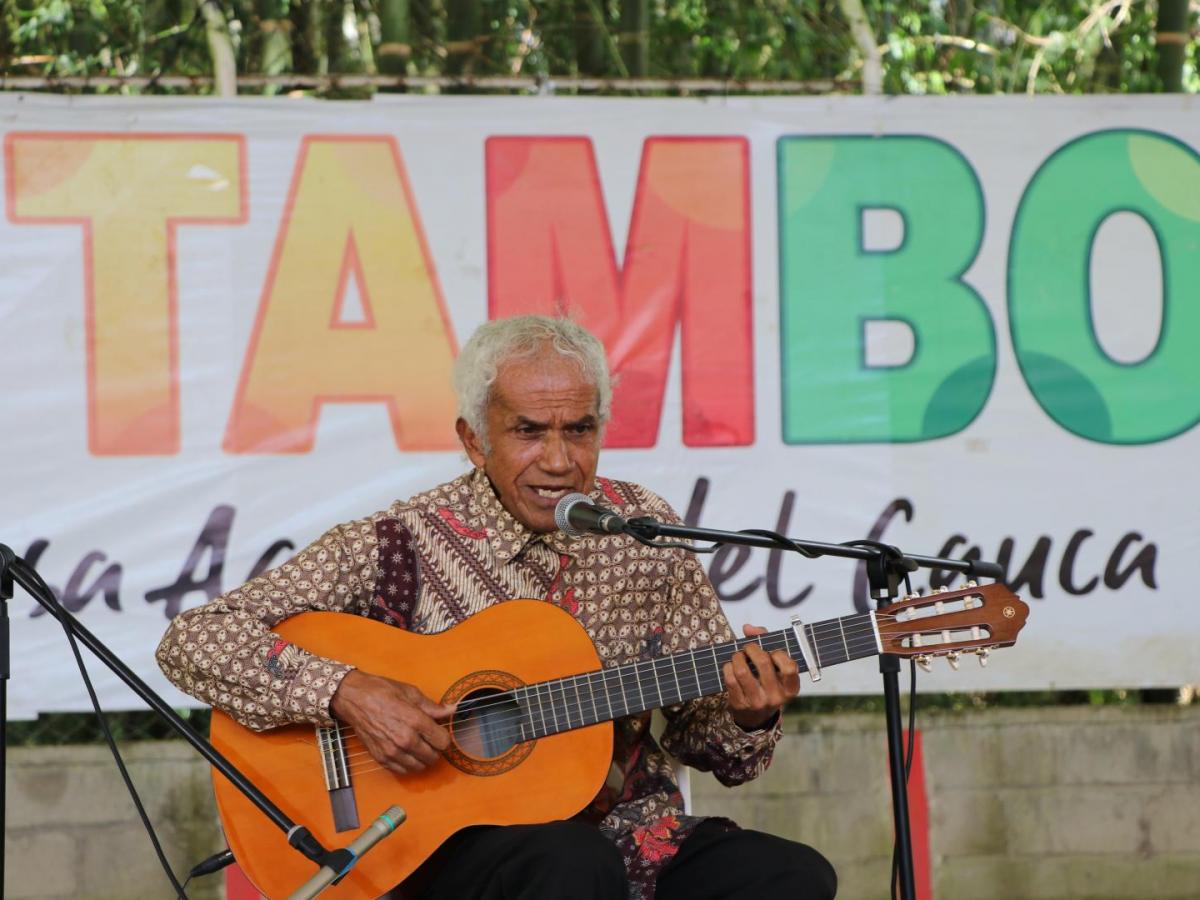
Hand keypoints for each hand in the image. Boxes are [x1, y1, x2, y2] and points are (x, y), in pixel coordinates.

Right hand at [330, 670, 454, 774]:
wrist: (353, 698)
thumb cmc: (381, 692)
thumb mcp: (411, 693)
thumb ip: (433, 707)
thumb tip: (451, 710)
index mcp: (415, 721)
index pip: (443, 742)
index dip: (445, 737)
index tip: (441, 732)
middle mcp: (405, 740)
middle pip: (433, 757)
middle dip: (435, 748)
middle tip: (430, 739)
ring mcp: (392, 751)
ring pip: (420, 767)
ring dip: (423, 758)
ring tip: (419, 746)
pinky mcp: (381, 758)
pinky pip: (403, 771)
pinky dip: (409, 764)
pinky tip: (407, 753)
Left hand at [723, 624, 799, 730]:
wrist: (756, 717)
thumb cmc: (768, 685)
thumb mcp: (775, 669)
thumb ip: (766, 642)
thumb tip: (749, 628)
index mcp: (790, 688)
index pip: (789, 667)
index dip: (778, 653)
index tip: (770, 651)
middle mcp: (776, 697)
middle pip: (763, 663)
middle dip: (752, 648)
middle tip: (747, 648)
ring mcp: (757, 702)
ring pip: (742, 671)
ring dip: (737, 657)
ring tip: (737, 656)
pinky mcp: (740, 705)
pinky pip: (730, 680)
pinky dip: (728, 667)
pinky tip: (730, 666)